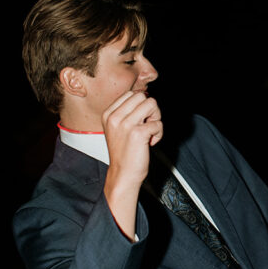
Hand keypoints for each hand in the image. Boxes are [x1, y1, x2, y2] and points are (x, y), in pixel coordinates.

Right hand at [102, 91, 162, 238]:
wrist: (123, 175)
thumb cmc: (124, 152)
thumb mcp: (118, 128)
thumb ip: (127, 112)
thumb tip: (146, 96)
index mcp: (108, 113)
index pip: (131, 94)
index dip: (141, 105)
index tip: (139, 121)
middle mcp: (114, 117)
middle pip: (142, 96)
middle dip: (150, 109)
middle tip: (147, 125)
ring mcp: (125, 124)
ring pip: (152, 104)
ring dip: (156, 118)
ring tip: (150, 132)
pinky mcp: (137, 133)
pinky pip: (158, 123)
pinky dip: (159, 133)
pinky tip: (151, 143)